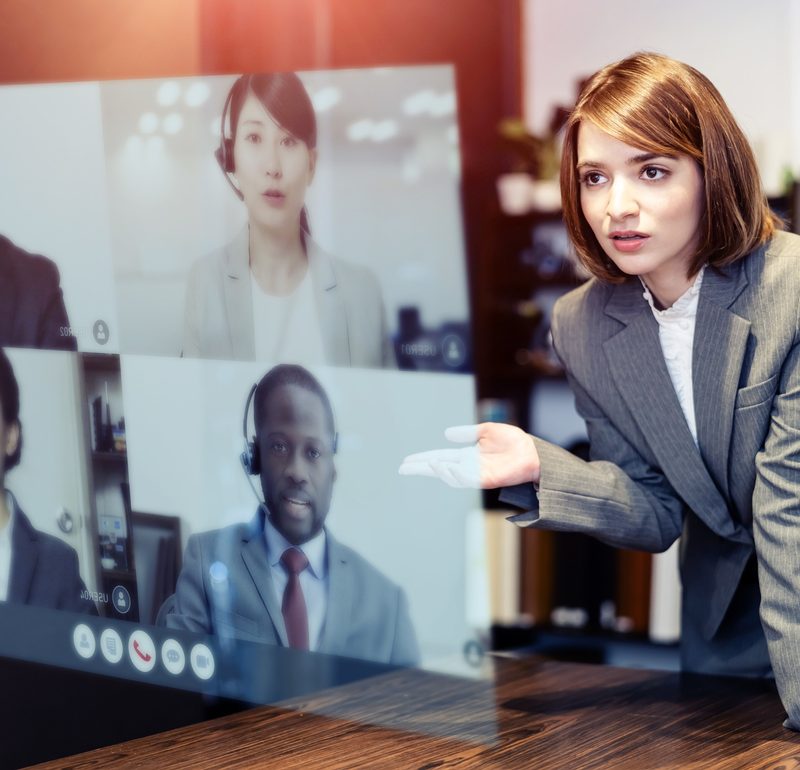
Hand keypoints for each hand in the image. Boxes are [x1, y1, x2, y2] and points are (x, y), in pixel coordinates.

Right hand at [398, 423, 539, 488]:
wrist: (533, 452)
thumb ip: (466, 433)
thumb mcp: (486, 431)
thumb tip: (446, 434)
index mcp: (467, 454)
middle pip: (438, 468)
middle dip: (421, 469)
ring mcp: (475, 474)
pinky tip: (443, 466)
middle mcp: (468, 465)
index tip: (407, 460)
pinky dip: (452, 474)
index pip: (439, 456)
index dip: (423, 458)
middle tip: (402, 468)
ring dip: (436, 470)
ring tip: (427, 464)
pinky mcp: (485, 479)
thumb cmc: (514, 441)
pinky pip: (464, 479)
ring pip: (449, 476)